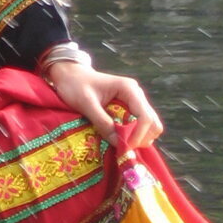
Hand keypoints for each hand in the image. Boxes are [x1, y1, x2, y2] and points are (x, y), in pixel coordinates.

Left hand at [40, 46, 163, 154]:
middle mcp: (136, 95)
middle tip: (123, 148)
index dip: (138, 136)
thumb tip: (119, 144)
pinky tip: (119, 139)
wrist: (70, 75)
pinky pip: (140, 126)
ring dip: (138, 139)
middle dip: (141, 139)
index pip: (145, 117)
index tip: (124, 147)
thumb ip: (102, 122)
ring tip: (120, 144)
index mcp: (129, 89)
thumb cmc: (75, 85)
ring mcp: (134, 102)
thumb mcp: (86, 104)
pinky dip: (134, 136)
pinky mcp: (129, 109)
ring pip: (150, 126)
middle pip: (153, 123)